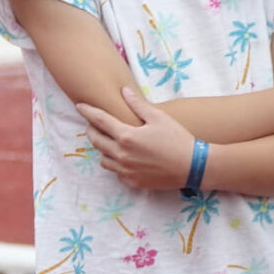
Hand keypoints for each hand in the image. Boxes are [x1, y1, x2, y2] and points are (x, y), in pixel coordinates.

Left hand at [77, 87, 201, 190]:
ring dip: (103, 149)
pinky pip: (116, 173)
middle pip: (96, 141)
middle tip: (95, 124)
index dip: (88, 111)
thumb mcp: (158, 118)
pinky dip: (116, 165)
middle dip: (92, 130)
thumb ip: (137, 105)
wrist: (193, 167)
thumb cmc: (178, 139)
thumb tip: (124, 91)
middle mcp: (122, 155)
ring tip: (110, 143)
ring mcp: (126, 171)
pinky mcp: (134, 182)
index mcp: (126, 136)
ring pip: (103, 159)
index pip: (99, 120)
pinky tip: (125, 159)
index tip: (79, 106)